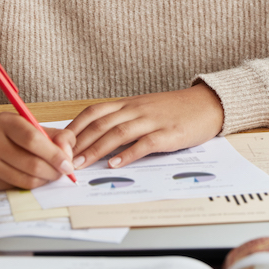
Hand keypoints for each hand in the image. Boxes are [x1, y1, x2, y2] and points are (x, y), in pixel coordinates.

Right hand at [0, 108, 75, 190]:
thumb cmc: (1, 130)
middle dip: (53, 172)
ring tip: (49, 175)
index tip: (68, 164)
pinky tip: (29, 178)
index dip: (55, 154)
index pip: (33, 140)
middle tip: (62, 173)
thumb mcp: (24, 123)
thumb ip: (51, 135)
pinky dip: (26, 185)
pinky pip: (12, 188)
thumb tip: (70, 153)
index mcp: (4, 122)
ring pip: (23, 180)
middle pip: (31, 164)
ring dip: (43, 181)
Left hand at [61, 83, 224, 169]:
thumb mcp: (146, 109)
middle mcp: (138, 109)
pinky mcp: (169, 133)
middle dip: (80, 143)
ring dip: (97, 150)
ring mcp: (153, 120)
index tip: (60, 143)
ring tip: (82, 165)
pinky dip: (127, 154)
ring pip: (119, 133)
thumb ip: (125, 120)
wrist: (208, 104)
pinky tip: (115, 164)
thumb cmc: (176, 110)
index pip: (95, 112)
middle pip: (102, 124)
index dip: (75, 127)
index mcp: (130, 103)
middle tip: (64, 159)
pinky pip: (144, 143)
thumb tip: (97, 138)